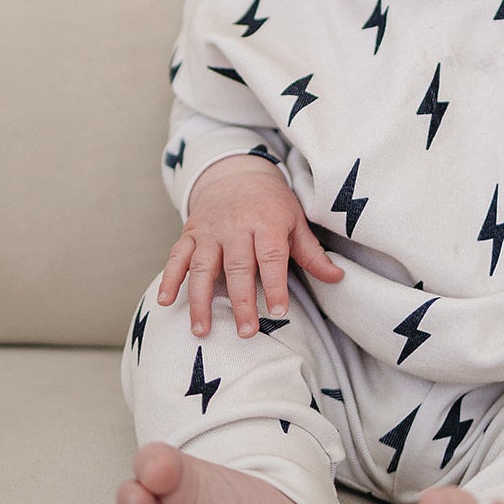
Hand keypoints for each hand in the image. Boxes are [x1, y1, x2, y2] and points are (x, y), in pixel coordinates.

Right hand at [157, 154, 343, 338]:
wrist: (236, 171)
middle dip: (241, 301)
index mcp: (267, 223)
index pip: (271, 256)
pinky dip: (169, 278)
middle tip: (246, 332)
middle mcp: (236, 227)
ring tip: (202, 330)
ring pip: (202, 267)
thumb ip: (312, 252)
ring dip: (200, 300)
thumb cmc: (271, 202)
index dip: (275, 285)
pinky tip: (166, 302)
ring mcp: (210, 231)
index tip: (278, 311)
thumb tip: (338, 278)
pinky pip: (176, 256)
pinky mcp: (190, 233)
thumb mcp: (295, 220)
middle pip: (237, 267)